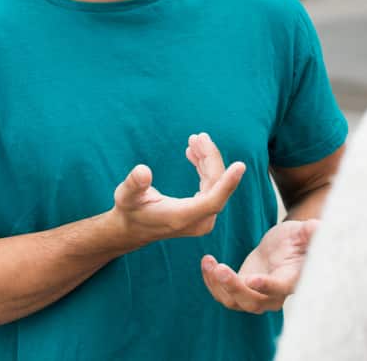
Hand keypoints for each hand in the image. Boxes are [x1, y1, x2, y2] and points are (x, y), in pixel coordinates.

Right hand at [112, 133, 244, 248]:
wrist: (131, 229)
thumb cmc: (129, 210)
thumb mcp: (125, 195)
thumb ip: (134, 184)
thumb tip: (142, 171)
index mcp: (182, 217)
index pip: (213, 200)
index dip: (228, 182)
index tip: (241, 165)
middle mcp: (198, 221)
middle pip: (215, 185)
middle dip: (210, 157)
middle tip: (199, 136)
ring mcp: (202, 218)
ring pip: (214, 184)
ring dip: (206, 160)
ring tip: (195, 140)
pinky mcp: (202, 212)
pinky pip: (211, 186)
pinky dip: (204, 168)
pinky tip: (194, 153)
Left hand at [201, 219, 318, 313]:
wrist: (287, 246)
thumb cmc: (300, 238)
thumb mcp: (307, 231)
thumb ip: (313, 232)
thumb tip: (319, 227)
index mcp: (292, 280)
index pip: (280, 288)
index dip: (267, 286)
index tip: (253, 279)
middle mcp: (275, 295)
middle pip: (254, 301)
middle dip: (235, 288)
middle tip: (221, 269)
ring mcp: (258, 295)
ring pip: (235, 301)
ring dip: (219, 286)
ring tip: (208, 262)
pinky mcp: (243, 290)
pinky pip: (225, 294)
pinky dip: (213, 282)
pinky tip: (207, 262)